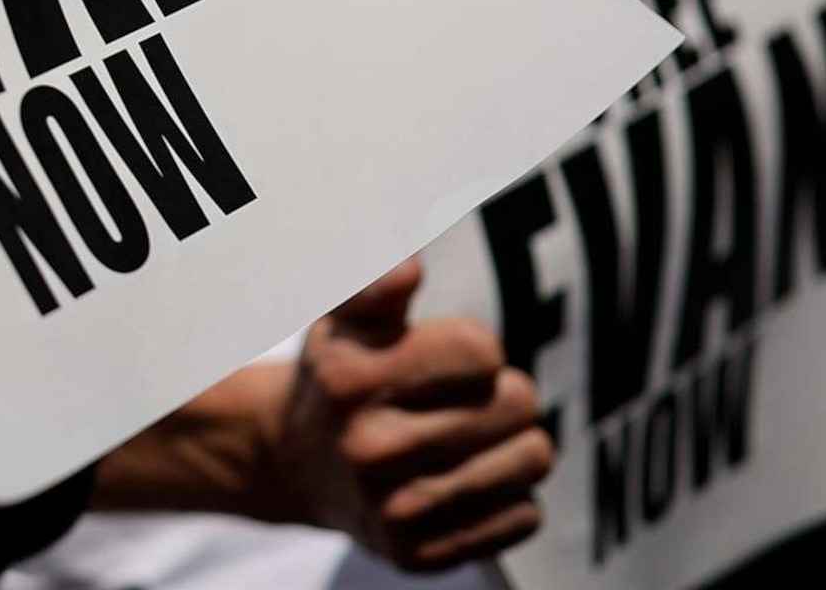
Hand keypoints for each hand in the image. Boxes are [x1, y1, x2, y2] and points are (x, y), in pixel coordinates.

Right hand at [268, 261, 553, 571]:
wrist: (294, 464)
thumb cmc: (337, 377)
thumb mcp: (343, 320)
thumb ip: (376, 285)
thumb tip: (410, 269)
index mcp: (349, 381)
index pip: (481, 350)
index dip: (475, 348)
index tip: (449, 360)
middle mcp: (367, 448)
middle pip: (517, 402)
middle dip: (502, 393)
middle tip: (465, 401)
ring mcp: (393, 510)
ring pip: (531, 460)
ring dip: (514, 443)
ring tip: (474, 438)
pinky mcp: (418, 555)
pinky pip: (524, 517)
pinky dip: (509, 497)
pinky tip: (467, 481)